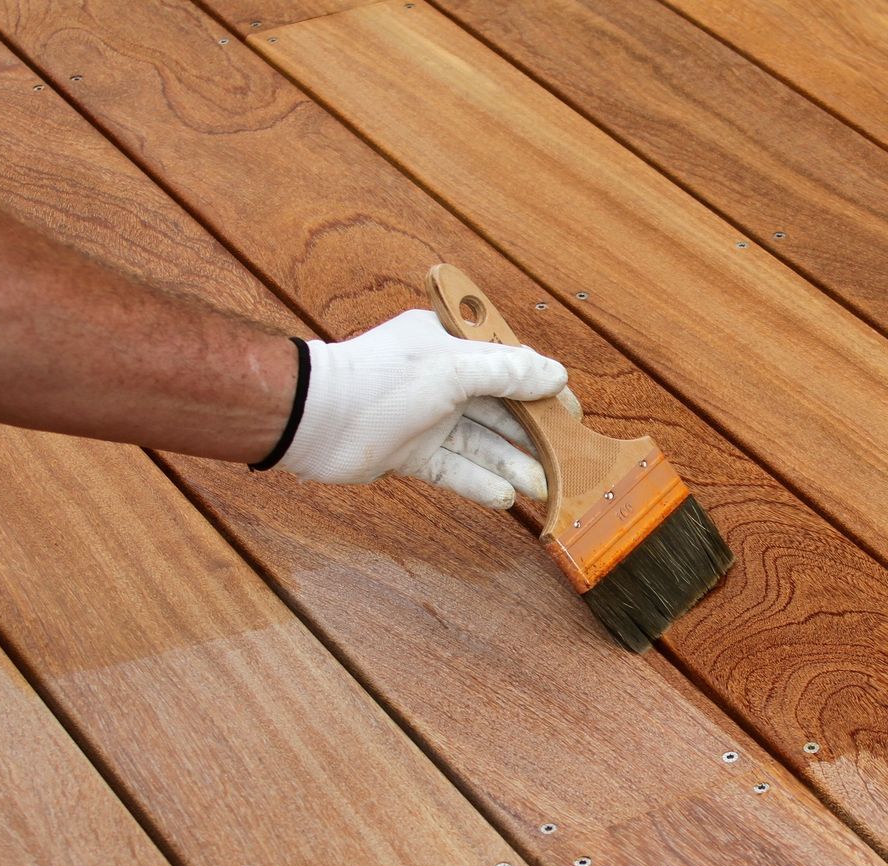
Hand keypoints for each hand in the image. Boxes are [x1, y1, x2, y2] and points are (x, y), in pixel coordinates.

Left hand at [270, 309, 565, 508]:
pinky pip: (456, 470)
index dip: (543, 391)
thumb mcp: (453, 368)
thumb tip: (555, 374)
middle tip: (566, 461)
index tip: (572, 415)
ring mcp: (427, 420)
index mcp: (451, 347)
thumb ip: (507, 372)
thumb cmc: (380, 381)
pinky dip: (480, 483)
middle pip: (500, 410)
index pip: (510, 366)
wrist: (315, 420)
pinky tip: (506, 496)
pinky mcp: (412, 454)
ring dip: (513, 464)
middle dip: (533, 436)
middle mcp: (442, 381)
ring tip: (544, 487)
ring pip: (482, 444)